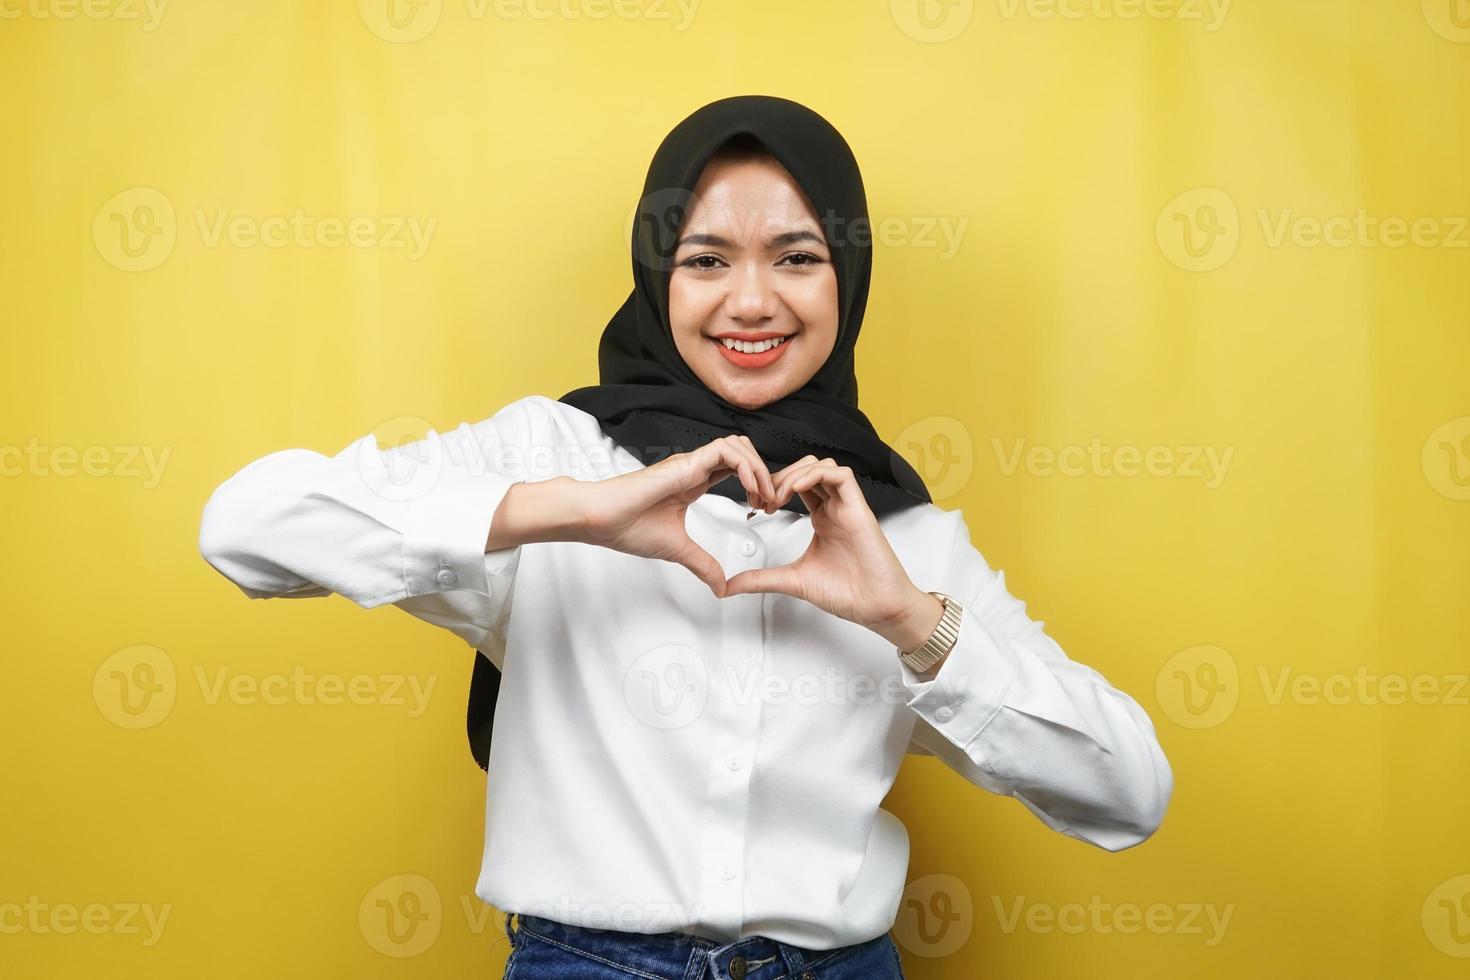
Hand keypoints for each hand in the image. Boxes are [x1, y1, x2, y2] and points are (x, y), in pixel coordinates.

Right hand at [575, 434, 777, 596]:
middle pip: (742, 451)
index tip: (763, 509)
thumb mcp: (678, 550)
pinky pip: (725, 450)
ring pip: (737, 445)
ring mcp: (690, 462)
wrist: (601, 519)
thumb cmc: (627, 527)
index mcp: (692, 482)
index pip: (735, 469)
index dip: (755, 484)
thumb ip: (703, 565)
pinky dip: (745, 466)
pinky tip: (750, 489)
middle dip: (764, 473)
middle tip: (770, 503)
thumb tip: (721, 588)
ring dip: (758, 468)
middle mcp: (694, 467)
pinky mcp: (685, 462)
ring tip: (763, 497)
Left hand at [723, 456, 937, 642]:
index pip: (796, 485)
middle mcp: (835, 508)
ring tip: (778, 497)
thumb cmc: (847, 593)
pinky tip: (797, 489)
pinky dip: (816, 475)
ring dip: (794, 474)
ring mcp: (847, 506)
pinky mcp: (860, 509)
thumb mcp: (793, 581)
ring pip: (822, 466)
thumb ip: (761, 579)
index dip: (772, 487)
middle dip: (779, 478)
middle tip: (762, 500)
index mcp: (822, 518)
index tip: (756, 506)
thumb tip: (730, 586)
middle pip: (805, 470)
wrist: (877, 606)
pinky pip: (841, 475)